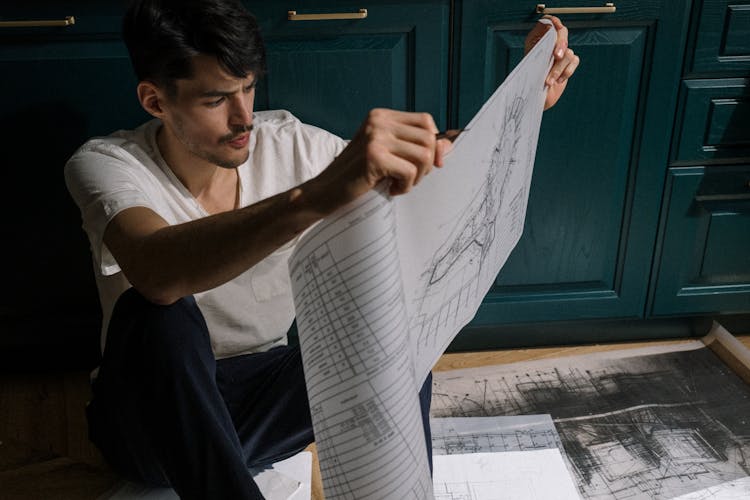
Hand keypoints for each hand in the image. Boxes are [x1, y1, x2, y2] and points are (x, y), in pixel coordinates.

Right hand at [311, 109, 452, 212]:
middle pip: (429, 138)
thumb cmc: (356, 176)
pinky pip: (410, 172)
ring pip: (424, 156)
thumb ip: (414, 147)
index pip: (426, 121)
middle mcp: (378, 121)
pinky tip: (390, 189)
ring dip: (416, 177)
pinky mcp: (374, 156)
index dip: (434, 143)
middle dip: (426, 165)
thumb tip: (448, 145)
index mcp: (381, 116)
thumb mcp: (387, 156)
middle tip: (407, 178)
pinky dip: (405, 187)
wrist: (324, 192)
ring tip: (398, 184)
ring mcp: (376, 136)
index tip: (425, 165)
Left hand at [525, 15, 579, 109]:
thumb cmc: (527, 80)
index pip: (548, 22)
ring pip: (568, 52)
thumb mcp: (527, 62)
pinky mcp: (568, 64)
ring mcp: (560, 53)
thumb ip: (535, 45)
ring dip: (558, 68)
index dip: (553, 22)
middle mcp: (551, 44)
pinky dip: (566, 72)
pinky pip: (574, 61)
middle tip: (555, 56)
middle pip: (562, 33)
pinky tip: (557, 81)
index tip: (555, 26)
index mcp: (538, 39)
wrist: (533, 98)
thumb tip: (546, 30)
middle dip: (560, 44)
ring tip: (548, 81)